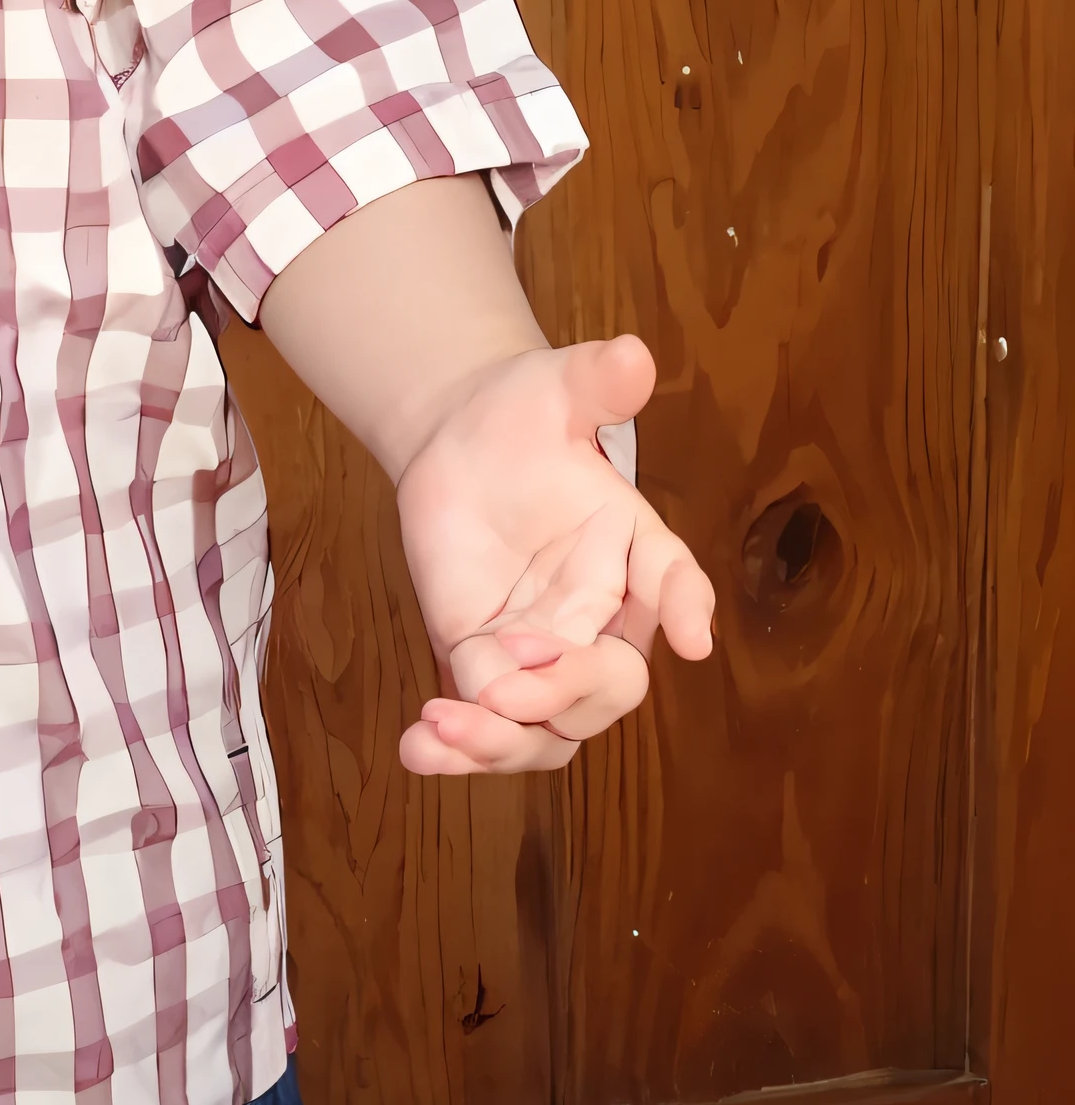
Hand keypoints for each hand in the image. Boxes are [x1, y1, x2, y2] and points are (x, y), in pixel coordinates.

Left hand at [394, 333, 713, 776]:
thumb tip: (632, 357)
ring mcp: (541, 648)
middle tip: (510, 676)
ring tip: (445, 726)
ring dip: (504, 744)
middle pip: (610, 685)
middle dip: (568, 693)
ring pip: (550, 730)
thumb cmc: (523, 413)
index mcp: (634, 549)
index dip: (686, 607)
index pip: (673, 582)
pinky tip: (414, 747)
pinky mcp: (483, 660)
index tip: (691, 638)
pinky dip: (457, 747)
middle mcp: (598, 613)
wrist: (459, 437)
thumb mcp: (556, 386)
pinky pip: (487, 724)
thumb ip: (595, 379)